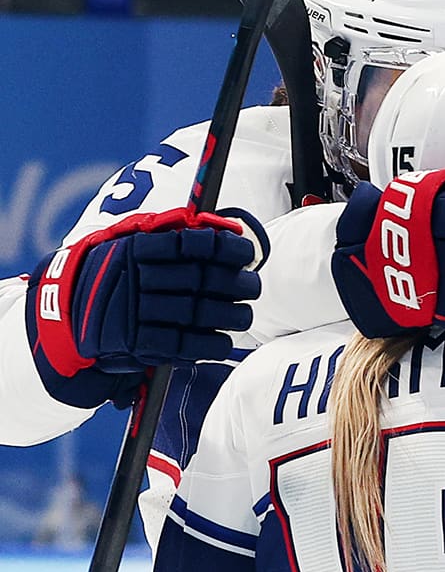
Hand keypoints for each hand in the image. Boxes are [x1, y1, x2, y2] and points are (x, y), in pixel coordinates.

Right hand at [24, 207, 265, 408]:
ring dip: (229, 317)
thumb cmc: (113, 273)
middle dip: (236, 284)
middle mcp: (134, 277)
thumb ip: (171, 232)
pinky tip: (223, 343)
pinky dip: (208, 345)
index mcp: (136, 248)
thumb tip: (222, 226)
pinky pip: (179, 344)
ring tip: (243, 317)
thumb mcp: (129, 241)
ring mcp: (133, 311)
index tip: (246, 253)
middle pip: (201, 280)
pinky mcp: (132, 342)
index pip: (191, 244)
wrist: (65, 314)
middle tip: (252, 287)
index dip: (226, 248)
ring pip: (195, 313)